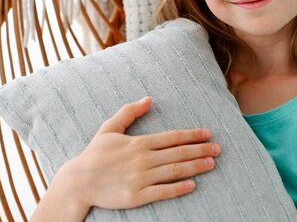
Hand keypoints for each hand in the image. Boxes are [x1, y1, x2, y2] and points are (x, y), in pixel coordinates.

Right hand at [55, 96, 220, 210]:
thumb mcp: (109, 128)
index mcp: (138, 143)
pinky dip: (178, 188)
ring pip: (174, 171)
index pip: (171, 137)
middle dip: (200, 150)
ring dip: (195, 167)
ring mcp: (140, 178)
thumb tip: (148, 99)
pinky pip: (162, 191)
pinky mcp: (136, 196)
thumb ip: (129, 112)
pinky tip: (192, 185)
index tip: (207, 133)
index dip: (191, 135)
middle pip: (178, 153)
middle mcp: (142, 159)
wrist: (78, 182)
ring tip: (212, 163)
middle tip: (218, 148)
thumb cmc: (94, 154)